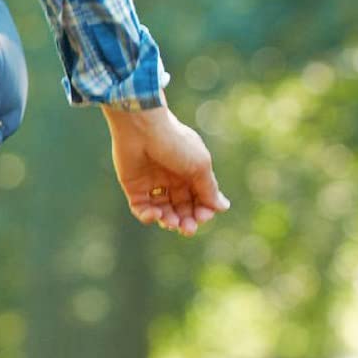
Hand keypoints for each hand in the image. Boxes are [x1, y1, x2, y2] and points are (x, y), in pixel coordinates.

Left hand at [103, 100, 229, 235]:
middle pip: (182, 208)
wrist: (143, 129)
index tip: (204, 216)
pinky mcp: (134, 188)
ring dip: (168, 221)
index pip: (199, 199)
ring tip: (171, 223)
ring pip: (163, 211)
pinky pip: (142, 209)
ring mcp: (153, 184)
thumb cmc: (176, 143)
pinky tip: (155, 214)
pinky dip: (148, 216)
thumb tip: (223, 208)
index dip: (202, 211)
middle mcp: (173, 179)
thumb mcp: (199, 165)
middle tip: (188, 229)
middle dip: (186, 221)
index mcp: (191, 172)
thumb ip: (208, 188)